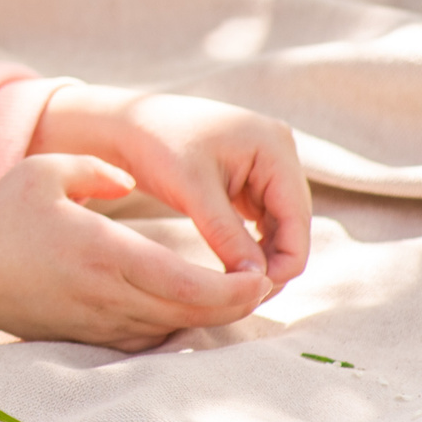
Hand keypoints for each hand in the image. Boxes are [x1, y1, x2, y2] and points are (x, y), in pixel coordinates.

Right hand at [0, 155, 274, 357]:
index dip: (236, 287)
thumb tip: (128, 181)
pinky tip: (187, 302)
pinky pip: (151, 336)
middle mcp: (110, 296)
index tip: (259, 272)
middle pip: (196, 314)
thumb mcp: (41, 173)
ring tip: (234, 288)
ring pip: (177, 327)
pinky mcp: (93, 336)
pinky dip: (178, 321)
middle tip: (262, 281)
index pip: (190, 285)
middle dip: (238, 303)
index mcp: (105, 255)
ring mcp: (102, 323)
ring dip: (210, 313)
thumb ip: (95, 169)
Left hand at [30, 83, 310, 287]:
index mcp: (274, 147)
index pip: (297, 216)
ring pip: (279, 223)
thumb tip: (256, 282)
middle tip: (249, 298)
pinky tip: (236, 267)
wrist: (124, 123)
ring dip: (265, 255)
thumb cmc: (154, 146)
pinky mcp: (250, 176)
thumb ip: (227, 235)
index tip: (259, 293)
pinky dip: (251, 242)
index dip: (286, 260)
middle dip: (276, 260)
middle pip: (293, 221)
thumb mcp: (192, 191)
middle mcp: (280, 151)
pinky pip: (262, 217)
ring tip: (241, 288)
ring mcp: (267, 163)